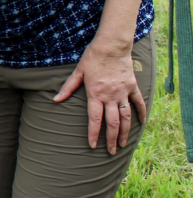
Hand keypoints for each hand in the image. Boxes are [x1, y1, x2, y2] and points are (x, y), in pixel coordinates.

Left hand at [54, 39, 147, 154]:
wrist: (111, 46)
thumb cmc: (92, 58)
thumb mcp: (78, 72)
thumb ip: (68, 88)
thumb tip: (56, 100)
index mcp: (95, 94)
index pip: (94, 120)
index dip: (94, 134)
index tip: (93, 145)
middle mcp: (110, 96)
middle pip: (112, 123)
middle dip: (112, 139)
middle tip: (112, 151)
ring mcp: (123, 92)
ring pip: (126, 117)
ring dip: (126, 132)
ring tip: (124, 143)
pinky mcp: (132, 86)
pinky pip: (138, 102)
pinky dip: (141, 113)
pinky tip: (142, 122)